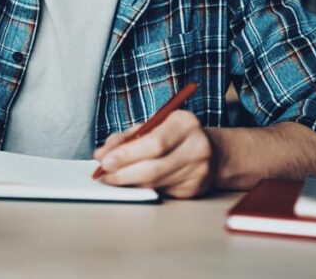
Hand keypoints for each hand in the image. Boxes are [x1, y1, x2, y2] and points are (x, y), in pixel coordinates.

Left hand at [93, 111, 216, 198]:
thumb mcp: (153, 125)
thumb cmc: (175, 135)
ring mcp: (198, 171)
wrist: (213, 151)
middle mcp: (197, 147)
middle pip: (154, 167)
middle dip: (123, 173)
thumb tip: (102, 154)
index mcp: (185, 124)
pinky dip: (142, 188)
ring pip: (155, 183)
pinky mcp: (194, 189)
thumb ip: (127, 137)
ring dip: (129, 183)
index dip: (127, 155)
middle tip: (103, 175)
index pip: (154, 143)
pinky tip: (133, 183)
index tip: (105, 161)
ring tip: (112, 179)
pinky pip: (161, 191)